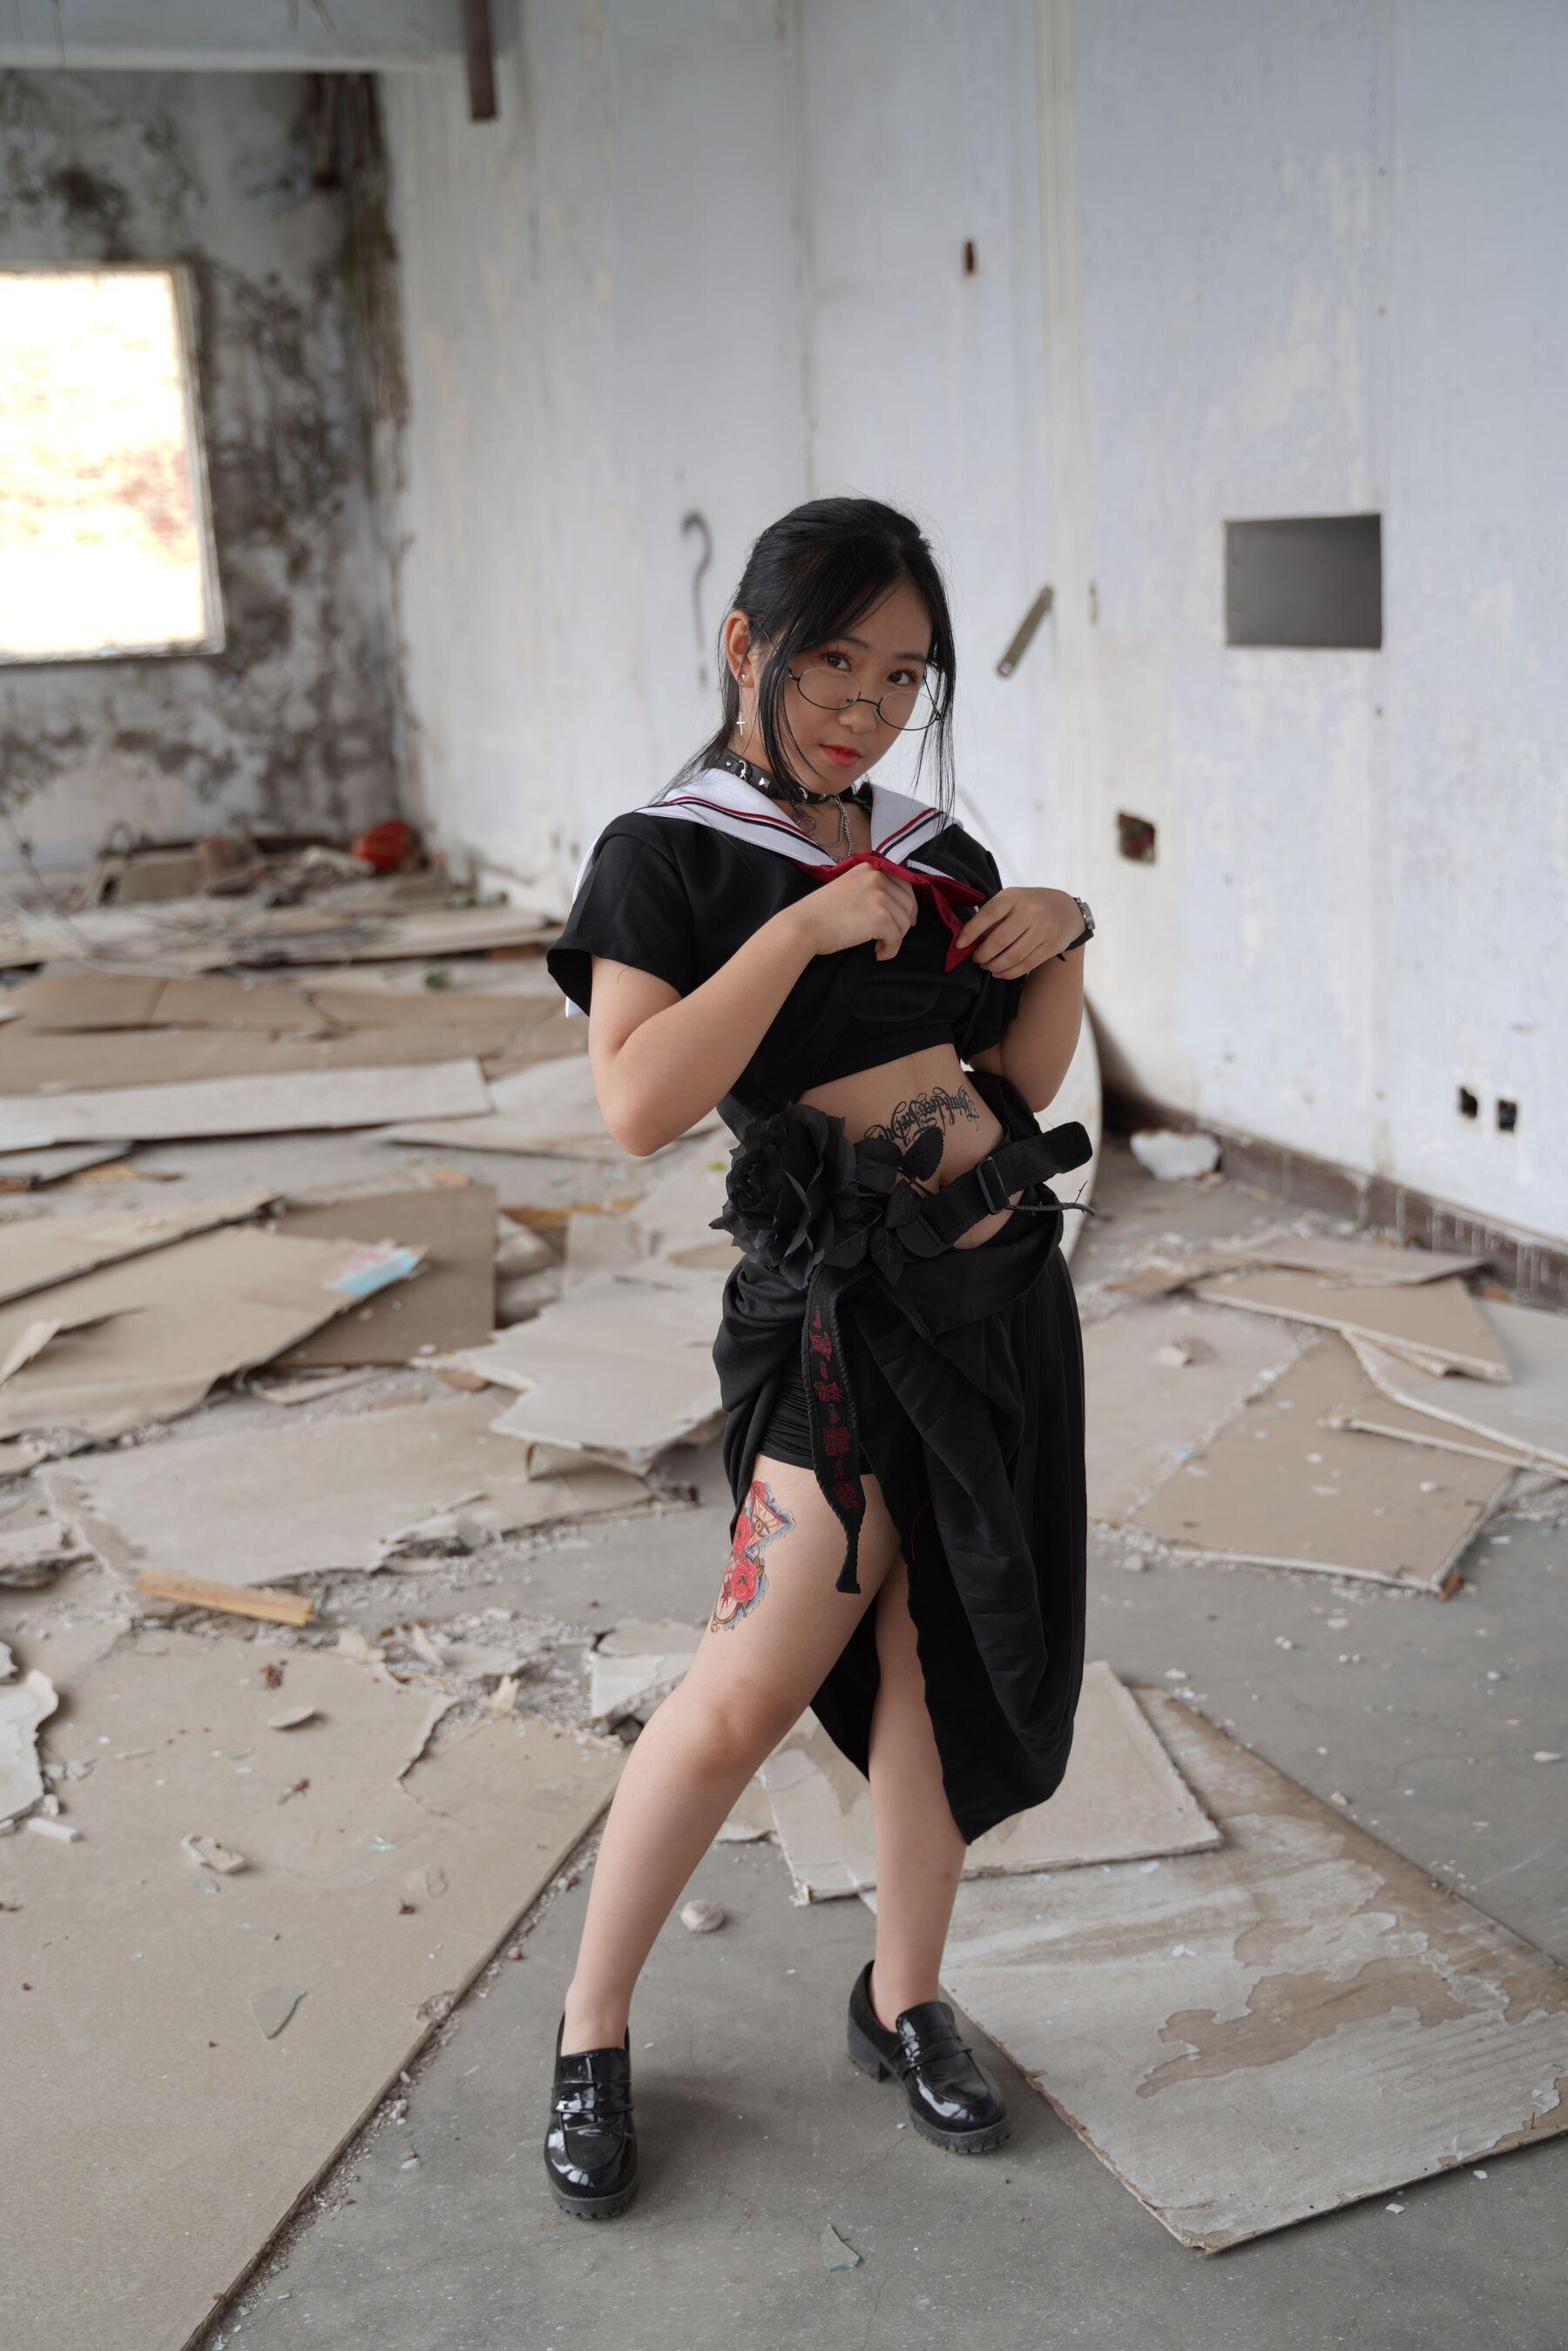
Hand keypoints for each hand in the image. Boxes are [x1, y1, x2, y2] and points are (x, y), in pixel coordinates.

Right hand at [789, 864, 918, 961]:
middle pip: (909, 903)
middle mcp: (877, 877)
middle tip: (891, 937)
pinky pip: (897, 939)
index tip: (903, 920)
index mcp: (871, 868)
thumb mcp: (850, 886)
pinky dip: (890, 950)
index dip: (907, 905)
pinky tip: (878, 954)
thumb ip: (872, 887)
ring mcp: (879, 897)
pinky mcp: (879, 918)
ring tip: (879, 946)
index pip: (905, 884)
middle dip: (904, 924)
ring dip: (895, 938)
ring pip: (904, 923)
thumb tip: (899, 905)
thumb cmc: (822, 911)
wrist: (803, 925)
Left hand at [952, 886, 1081, 979]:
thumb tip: (969, 941)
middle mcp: (1031, 911)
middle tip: (976, 959)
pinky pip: (1025, 965)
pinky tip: (998, 972)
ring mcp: (1044, 929)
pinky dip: (1008, 973)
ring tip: (986, 966)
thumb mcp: (1012, 900)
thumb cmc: (1029, 905)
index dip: (971, 931)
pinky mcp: (1052, 946)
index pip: (989, 914)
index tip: (959, 945)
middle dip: (982, 954)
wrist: (1066, 910)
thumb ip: (993, 916)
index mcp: (1015, 896)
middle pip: (999, 940)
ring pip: (1012, 956)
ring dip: (994, 966)